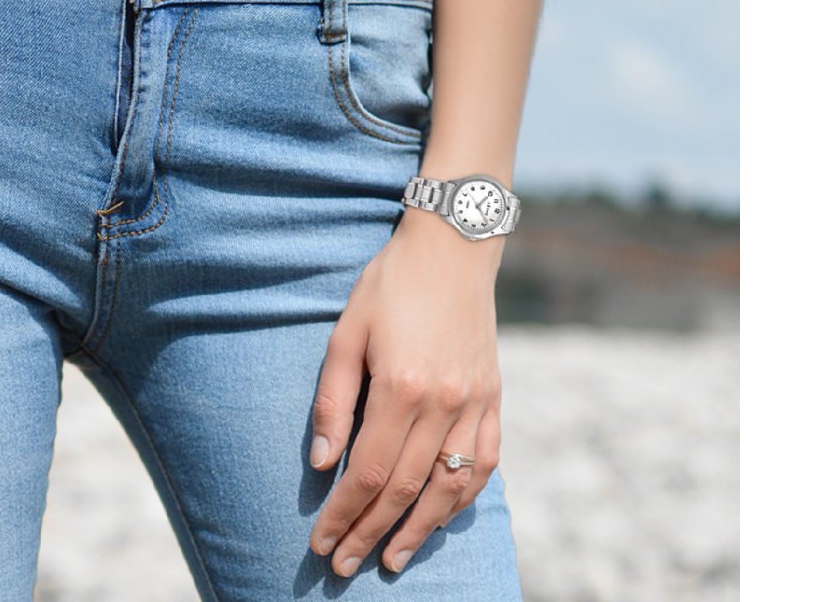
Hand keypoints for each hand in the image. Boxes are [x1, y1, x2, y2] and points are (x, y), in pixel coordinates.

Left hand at [308, 206, 504, 575]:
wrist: (453, 247)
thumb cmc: (390, 284)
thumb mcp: (346, 333)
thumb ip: (333, 402)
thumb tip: (323, 465)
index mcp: (402, 387)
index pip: (367, 472)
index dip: (341, 514)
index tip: (320, 541)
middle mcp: (445, 402)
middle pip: (404, 488)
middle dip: (370, 532)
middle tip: (344, 566)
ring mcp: (476, 401)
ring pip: (450, 485)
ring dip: (420, 529)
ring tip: (393, 558)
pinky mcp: (494, 395)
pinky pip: (485, 460)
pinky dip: (463, 496)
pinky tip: (441, 515)